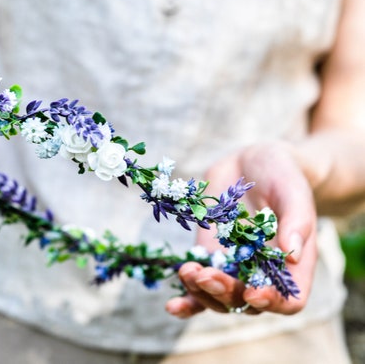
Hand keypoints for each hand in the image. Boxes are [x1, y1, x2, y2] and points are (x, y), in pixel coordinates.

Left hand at [165, 142, 317, 316]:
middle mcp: (261, 275)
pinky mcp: (209, 259)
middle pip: (246, 303)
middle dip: (225, 293)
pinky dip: (187, 300)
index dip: (272, 303)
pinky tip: (172, 305)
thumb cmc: (281, 175)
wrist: (251, 165)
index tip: (252, 292)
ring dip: (201, 293)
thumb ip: (297, 219)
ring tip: (187, 272)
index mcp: (292, 266)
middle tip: (205, 275)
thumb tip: (292, 253)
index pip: (289, 302)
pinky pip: (198, 287)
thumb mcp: (292, 189)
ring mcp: (233, 269)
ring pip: (218, 299)